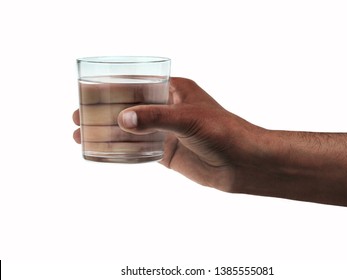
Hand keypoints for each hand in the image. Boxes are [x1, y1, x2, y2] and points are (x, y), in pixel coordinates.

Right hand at [74, 77, 263, 191]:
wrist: (243, 162)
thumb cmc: (224, 131)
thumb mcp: (188, 119)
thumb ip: (155, 118)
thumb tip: (121, 119)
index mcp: (174, 90)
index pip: (136, 85)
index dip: (110, 88)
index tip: (87, 92)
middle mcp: (167, 109)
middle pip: (128, 107)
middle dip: (102, 112)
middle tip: (77, 117)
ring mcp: (166, 132)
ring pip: (130, 130)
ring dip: (107, 132)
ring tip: (81, 136)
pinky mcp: (167, 152)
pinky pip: (138, 149)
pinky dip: (120, 150)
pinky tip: (103, 151)